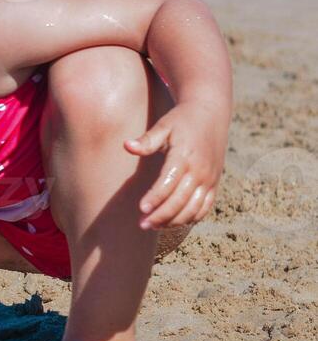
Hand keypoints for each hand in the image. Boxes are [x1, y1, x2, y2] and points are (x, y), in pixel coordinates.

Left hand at [125, 100, 226, 228]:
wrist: (211, 114)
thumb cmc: (181, 121)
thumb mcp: (164, 126)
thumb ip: (147, 140)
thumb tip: (126, 146)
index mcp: (185, 156)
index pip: (169, 182)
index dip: (155, 198)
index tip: (141, 209)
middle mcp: (200, 171)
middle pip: (180, 200)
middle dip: (161, 215)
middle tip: (142, 225)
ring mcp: (209, 179)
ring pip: (193, 208)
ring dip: (174, 221)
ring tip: (153, 226)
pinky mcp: (214, 184)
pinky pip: (204, 207)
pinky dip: (190, 218)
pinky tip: (172, 222)